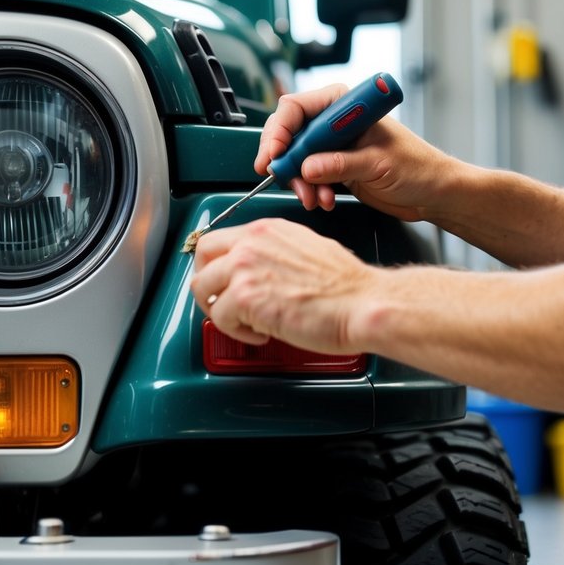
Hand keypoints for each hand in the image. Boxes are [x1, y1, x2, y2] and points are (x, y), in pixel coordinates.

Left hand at [190, 218, 378, 352]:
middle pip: (201, 258)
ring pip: (202, 289)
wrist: (362, 303)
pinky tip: (261, 333)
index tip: (220, 280)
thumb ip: (274, 255)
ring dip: (220, 311)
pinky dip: (237, 332)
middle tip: (221, 303)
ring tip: (246, 323)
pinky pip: (220, 319)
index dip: (214, 264)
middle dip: (207, 284)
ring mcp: (245, 269)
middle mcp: (251, 243)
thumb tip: (259, 273)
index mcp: (266, 230)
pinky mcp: (246, 298)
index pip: (218, 239)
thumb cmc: (346, 287)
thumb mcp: (305, 250)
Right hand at [257, 84, 443, 220]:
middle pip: (289, 133)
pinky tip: (324, 200)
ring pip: (295, 159)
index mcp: (345, 107)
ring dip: (299, 181)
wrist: (433, 193)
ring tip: (314, 197)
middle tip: (284, 178)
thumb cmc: (419, 166)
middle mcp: (335, 123)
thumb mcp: (377, 164)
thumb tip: (307, 167)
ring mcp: (333, 146)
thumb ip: (340, 164)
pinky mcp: (334, 167)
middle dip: (285, 159)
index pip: (297, 108)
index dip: (279, 130)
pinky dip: (310, 190)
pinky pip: (308, 177)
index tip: (275, 154)